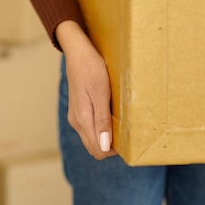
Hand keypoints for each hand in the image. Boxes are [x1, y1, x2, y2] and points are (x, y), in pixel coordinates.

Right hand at [56, 20, 116, 159]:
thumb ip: (102, 121)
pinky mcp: (78, 111)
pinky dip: (101, 128)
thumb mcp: (101, 93)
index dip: (114, 150)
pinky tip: (110, 115)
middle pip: (94, 148)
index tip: (128, 138)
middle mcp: (76, 122)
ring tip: (120, 121)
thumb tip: (105, 146)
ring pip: (92, 139)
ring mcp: (75, 117)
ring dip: (106, 137)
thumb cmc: (91, 69)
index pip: (98, 150)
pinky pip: (90, 129)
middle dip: (111, 146)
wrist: (78, 53)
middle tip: (127, 131)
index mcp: (82, 119)